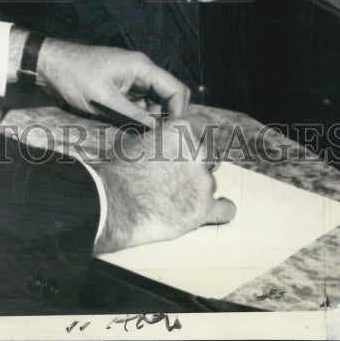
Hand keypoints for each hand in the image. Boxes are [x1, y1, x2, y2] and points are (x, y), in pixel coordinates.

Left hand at [36, 39, 189, 126]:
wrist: (50, 66)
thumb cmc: (74, 76)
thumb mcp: (105, 100)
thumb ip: (134, 116)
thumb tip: (157, 131)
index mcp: (141, 67)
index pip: (176, 89)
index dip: (179, 112)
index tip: (173, 134)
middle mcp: (140, 71)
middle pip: (167, 97)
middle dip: (164, 118)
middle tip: (156, 140)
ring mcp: (130, 79)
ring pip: (152, 103)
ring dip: (149, 120)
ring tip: (140, 138)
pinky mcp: (120, 87)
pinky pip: (137, 104)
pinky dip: (136, 117)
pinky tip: (129, 130)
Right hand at [90, 117, 235, 252]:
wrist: (113, 201)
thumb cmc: (119, 170)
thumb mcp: (138, 140)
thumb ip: (160, 139)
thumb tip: (165, 141)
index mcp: (181, 130)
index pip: (203, 130)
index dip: (196, 141)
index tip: (191, 150)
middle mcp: (197, 152)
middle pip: (211, 156)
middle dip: (200, 165)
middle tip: (182, 175)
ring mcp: (203, 181)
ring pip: (211, 183)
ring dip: (198, 189)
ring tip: (177, 197)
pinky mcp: (204, 209)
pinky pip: (226, 209)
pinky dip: (220, 210)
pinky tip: (212, 210)